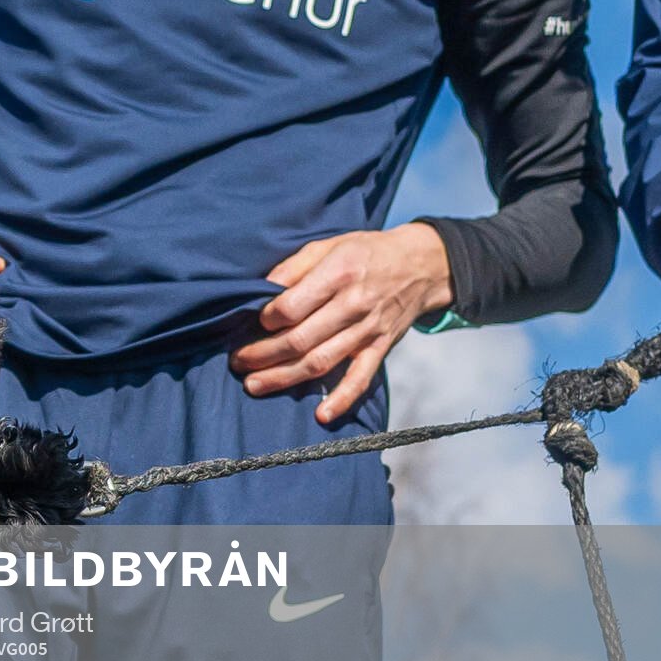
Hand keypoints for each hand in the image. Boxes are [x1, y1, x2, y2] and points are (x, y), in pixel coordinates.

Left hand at [229, 223, 453, 424]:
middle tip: (238, 363)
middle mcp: (353, 305)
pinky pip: (361, 378)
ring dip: (284, 378)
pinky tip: (321, 415)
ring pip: (321, 361)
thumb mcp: (329, 245)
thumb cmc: (365, 252)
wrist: (422, 264)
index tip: (252, 324)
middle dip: (263, 355)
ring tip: (254, 386)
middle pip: (300, 339)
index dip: (266, 320)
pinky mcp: (381, 347)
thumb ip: (293, 266)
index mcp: (338, 274)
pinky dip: (343, 399)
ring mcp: (369, 330)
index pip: (292, 307)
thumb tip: (260, 289)